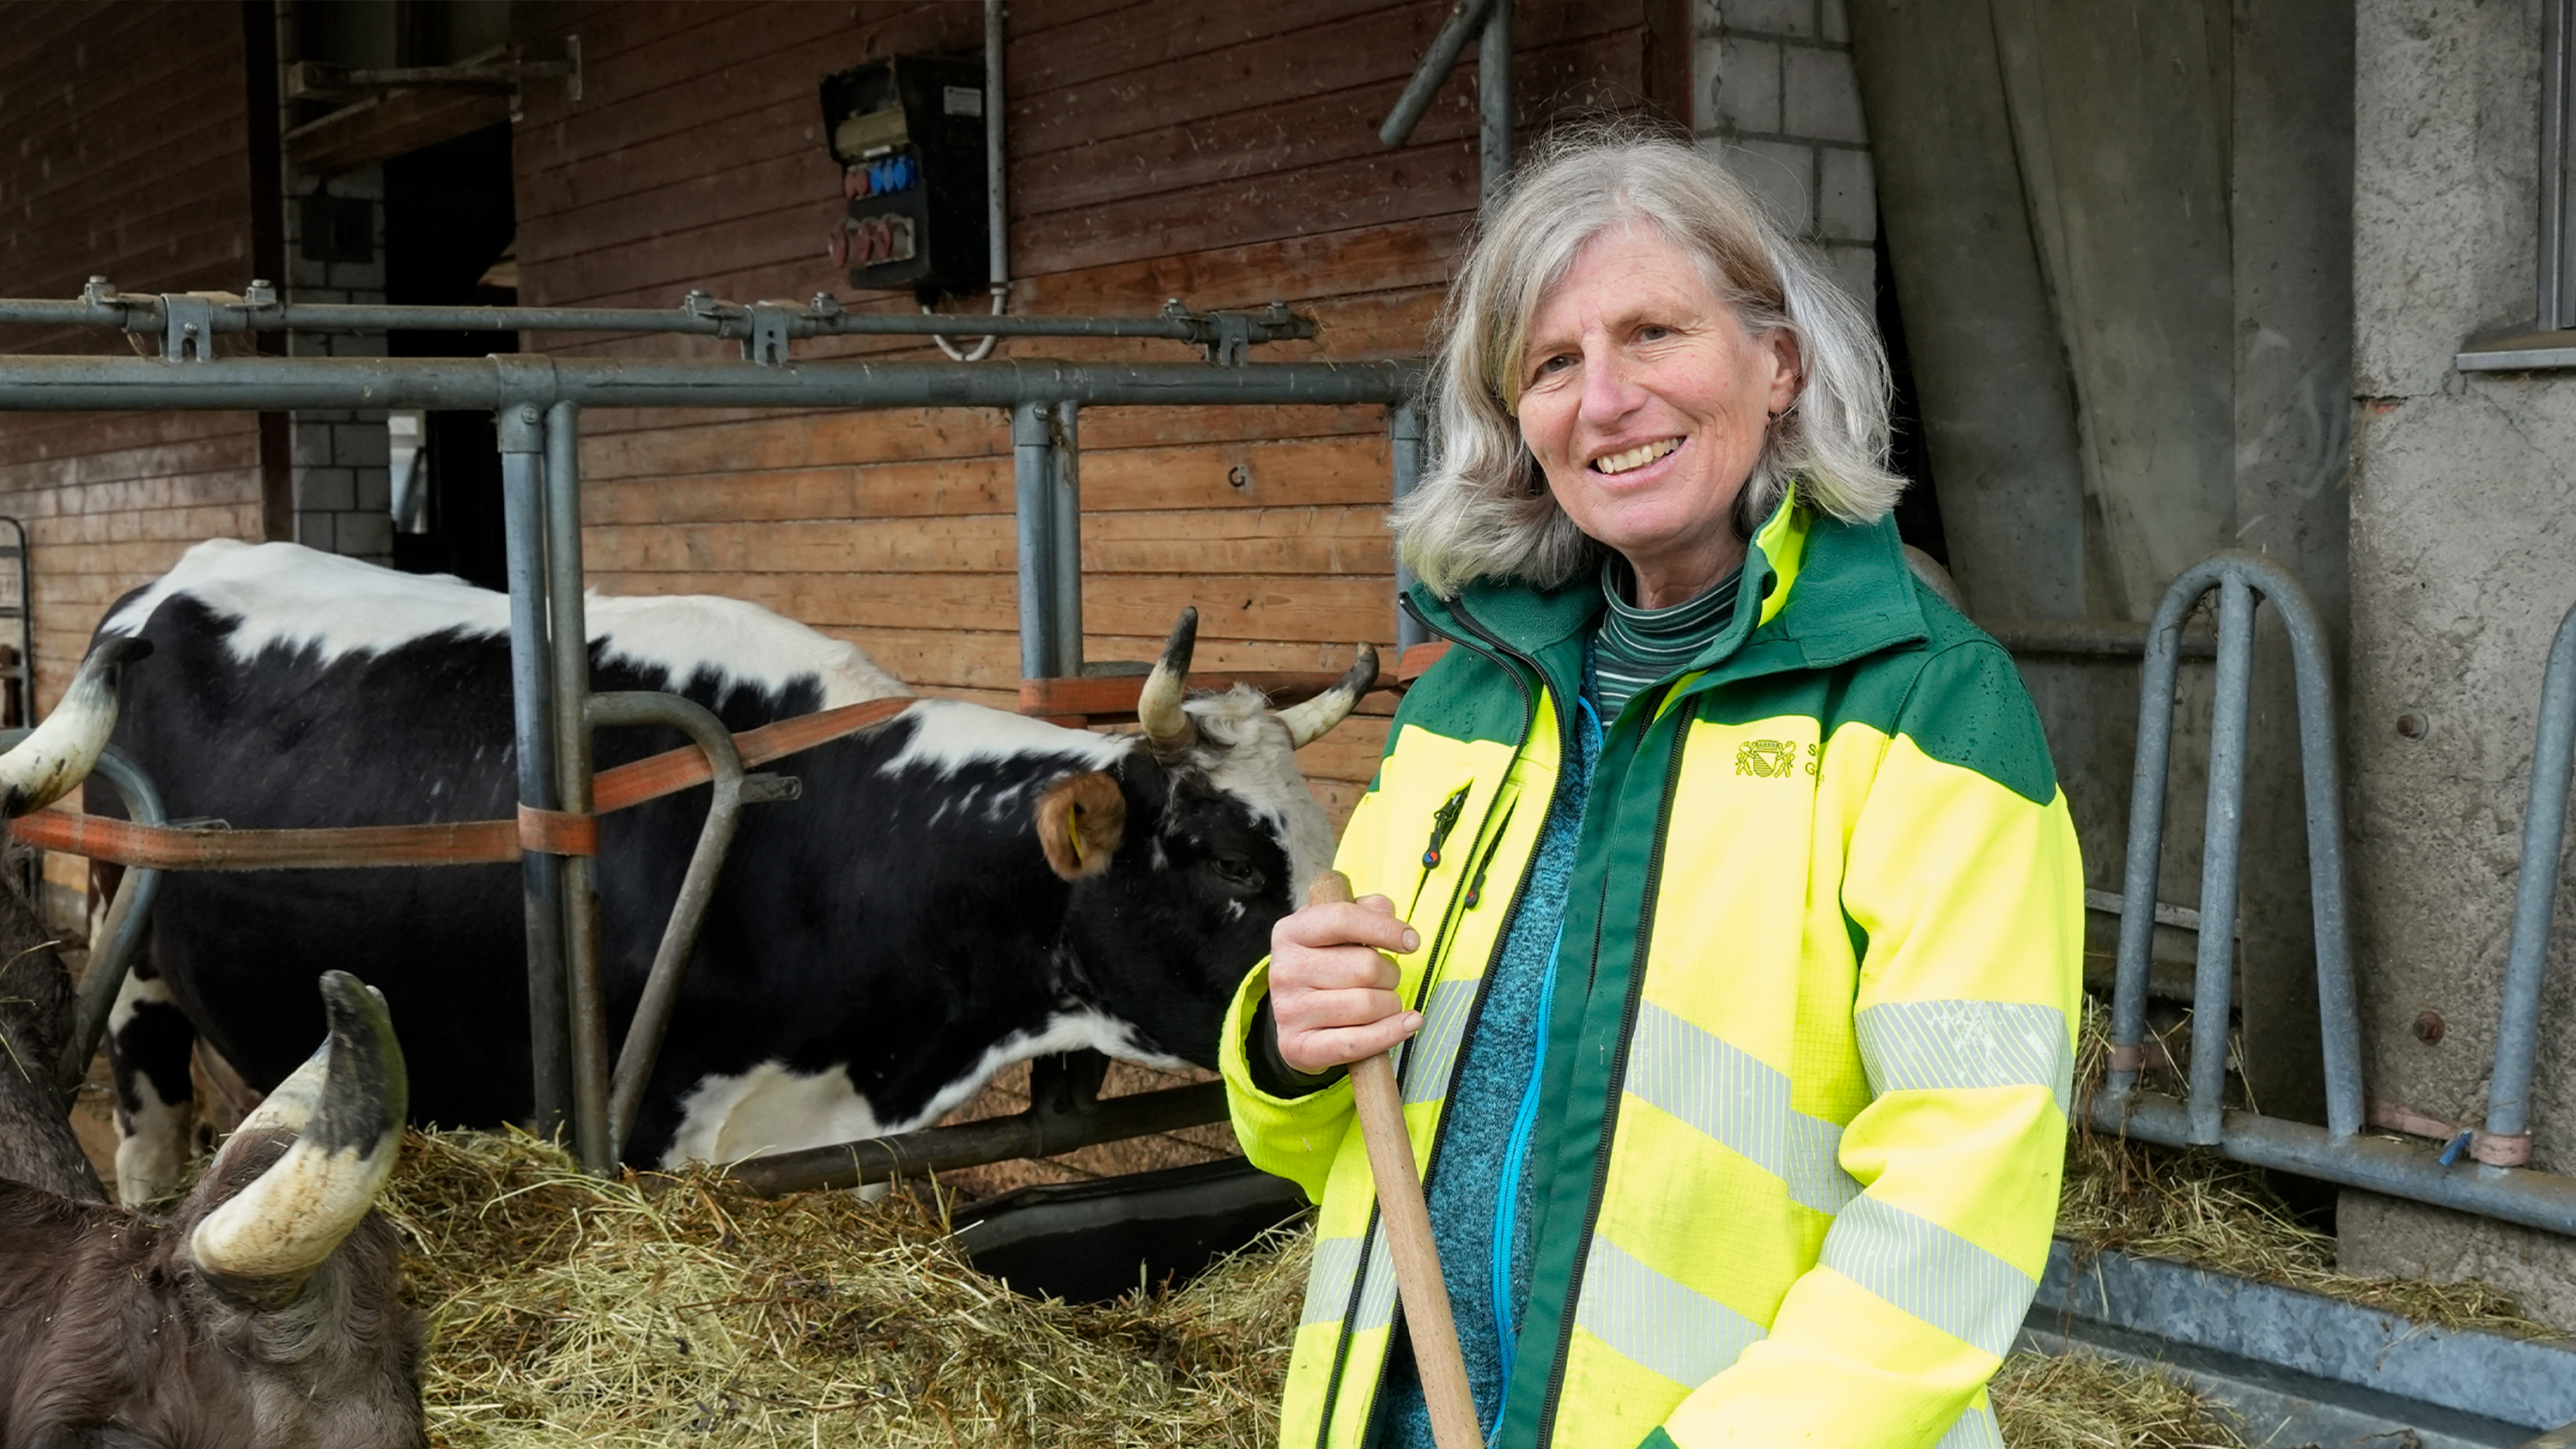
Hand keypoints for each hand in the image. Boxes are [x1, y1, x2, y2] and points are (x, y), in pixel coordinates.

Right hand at [1267, 893, 1423, 1075]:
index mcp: (1290, 932)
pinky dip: (1391, 1033)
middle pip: (1365, 967)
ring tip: (1384, 1001)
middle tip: (1385, 979)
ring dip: (1391, 1004)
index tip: (1411, 941)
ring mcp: (1288, 1011)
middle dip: (1390, 973)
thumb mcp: (1339, 929)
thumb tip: (1386, 911)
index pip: (1342, 919)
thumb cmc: (1327, 965)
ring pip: (1367, 1005)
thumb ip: (1366, 910)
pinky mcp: (1297, 1047)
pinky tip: (1407, 1023)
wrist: (1297, 1017)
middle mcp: (1284, 970)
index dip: (1384, 928)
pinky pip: (1357, 1043)